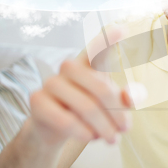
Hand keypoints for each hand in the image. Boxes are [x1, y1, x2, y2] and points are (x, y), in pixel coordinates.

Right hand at [29, 25, 140, 145]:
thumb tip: (130, 96)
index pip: (98, 50)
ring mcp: (51, 82)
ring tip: (112, 139)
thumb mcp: (110, 107)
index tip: (122, 28)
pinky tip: (90, 138)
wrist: (54, 131)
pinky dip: (82, 132)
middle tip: (126, 129)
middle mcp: (69, 69)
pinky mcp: (37, 100)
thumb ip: (123, 100)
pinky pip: (65, 119)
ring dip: (103, 127)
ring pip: (86, 106)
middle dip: (117, 112)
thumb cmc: (88, 113)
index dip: (108, 40)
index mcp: (88, 65)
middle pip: (101, 87)